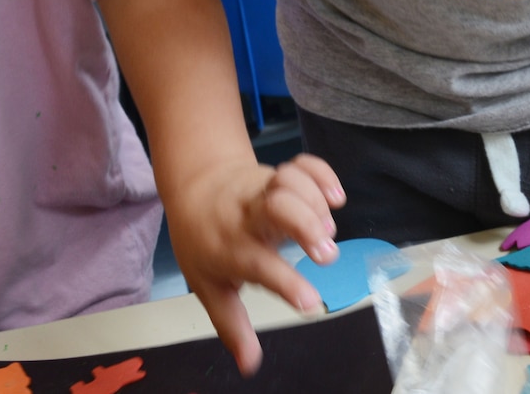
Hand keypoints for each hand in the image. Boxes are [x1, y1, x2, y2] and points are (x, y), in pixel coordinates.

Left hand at [162, 152, 346, 373]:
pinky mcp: (279, 171)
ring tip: (329, 230)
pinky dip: (322, 174)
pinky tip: (335, 195)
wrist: (194, 188)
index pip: (259, 264)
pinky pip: (303, 164)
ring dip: (315, 203)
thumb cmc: (204, 244)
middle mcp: (249, 215)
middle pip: (277, 206)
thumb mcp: (209, 287)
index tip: (311, 303)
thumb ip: (232, 326)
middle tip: (327, 253)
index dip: (286, 282)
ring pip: (290, 182)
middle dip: (306, 225)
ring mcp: (264, 189)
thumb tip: (250, 366)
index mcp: (231, 247)